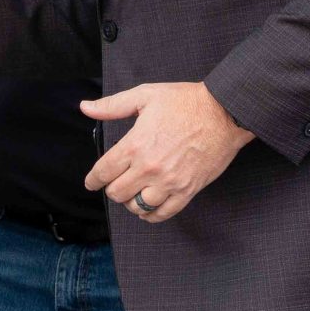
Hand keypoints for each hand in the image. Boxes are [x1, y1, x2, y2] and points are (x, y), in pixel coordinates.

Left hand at [83, 81, 255, 223]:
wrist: (224, 112)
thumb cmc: (185, 102)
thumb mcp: (144, 96)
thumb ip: (112, 105)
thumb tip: (85, 107)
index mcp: (135, 145)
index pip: (103, 172)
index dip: (93, 180)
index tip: (91, 182)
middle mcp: (149, 168)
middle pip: (117, 193)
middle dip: (111, 189)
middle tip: (115, 183)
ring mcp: (169, 182)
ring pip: (137, 206)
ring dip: (130, 202)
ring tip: (132, 193)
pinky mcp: (187, 190)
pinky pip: (163, 213)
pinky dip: (151, 215)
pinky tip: (147, 208)